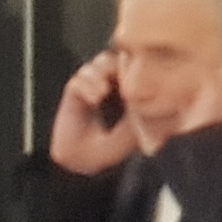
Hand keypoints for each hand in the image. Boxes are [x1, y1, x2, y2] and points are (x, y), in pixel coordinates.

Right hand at [48, 54, 135, 175]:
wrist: (85, 162)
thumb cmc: (114, 148)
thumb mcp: (138, 125)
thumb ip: (143, 103)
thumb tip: (148, 84)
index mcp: (130, 91)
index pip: (134, 65)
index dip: (135, 64)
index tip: (137, 74)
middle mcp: (111, 86)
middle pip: (115, 59)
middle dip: (116, 66)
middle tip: (120, 78)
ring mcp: (91, 89)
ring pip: (97, 65)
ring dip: (100, 74)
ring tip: (103, 91)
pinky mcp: (73, 95)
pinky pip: (78, 80)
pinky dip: (86, 85)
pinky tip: (94, 99)